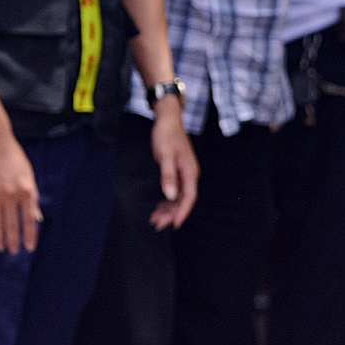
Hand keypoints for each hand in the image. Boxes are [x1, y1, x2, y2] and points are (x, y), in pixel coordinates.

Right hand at [0, 123, 40, 252]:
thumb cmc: (15, 158)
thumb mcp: (30, 176)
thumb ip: (33, 198)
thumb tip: (37, 218)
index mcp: (26, 191)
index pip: (28, 220)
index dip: (30, 235)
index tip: (30, 247)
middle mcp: (10, 195)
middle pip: (11, 225)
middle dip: (13, 241)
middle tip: (14, 252)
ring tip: (1, 248)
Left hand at [148, 101, 198, 230]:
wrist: (168, 120)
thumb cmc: (167, 136)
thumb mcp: (165, 156)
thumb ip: (168, 176)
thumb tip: (170, 196)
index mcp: (190, 172)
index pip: (189, 198)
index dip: (182, 212)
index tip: (173, 224)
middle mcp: (190, 175)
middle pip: (183, 200)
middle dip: (171, 213)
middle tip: (157, 224)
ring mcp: (184, 173)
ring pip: (178, 196)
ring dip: (168, 208)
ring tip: (155, 218)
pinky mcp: (177, 170)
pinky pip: (174, 190)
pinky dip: (167, 200)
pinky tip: (159, 206)